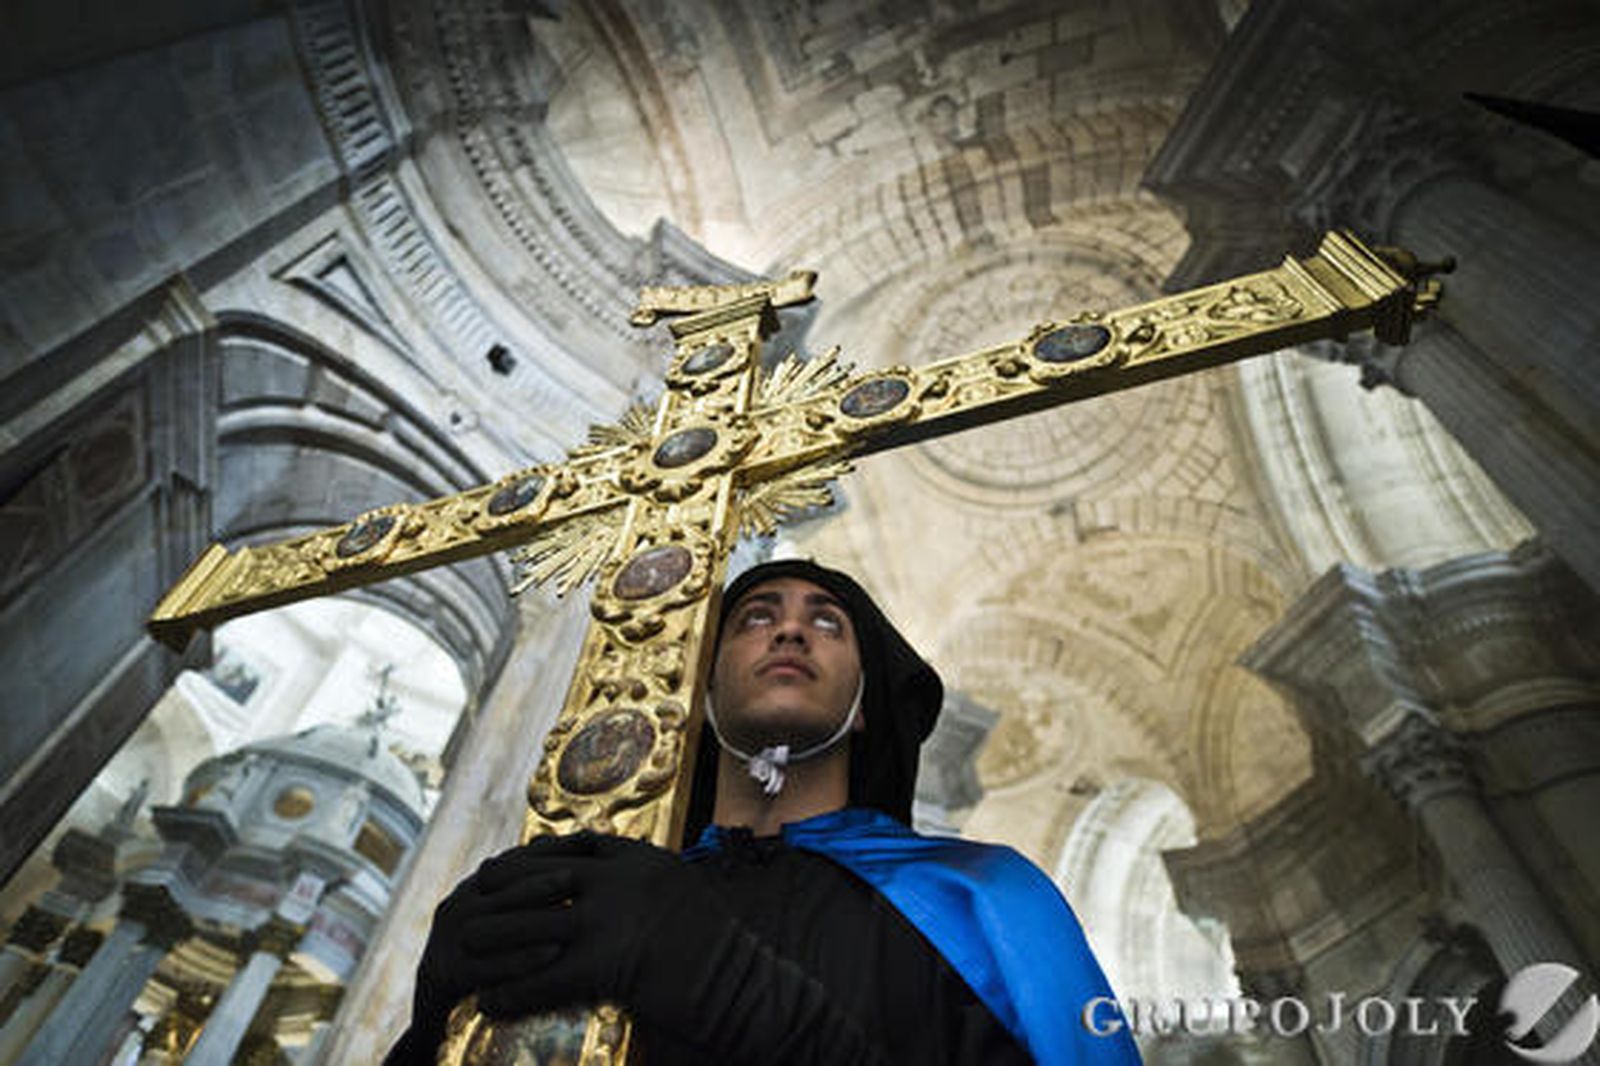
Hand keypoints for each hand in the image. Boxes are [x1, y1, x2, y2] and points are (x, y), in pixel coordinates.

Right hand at [406, 848, 574, 1039]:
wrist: (437, 1018)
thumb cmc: (487, 964)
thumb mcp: (508, 923)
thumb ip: (533, 893)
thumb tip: (583, 848)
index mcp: (473, 889)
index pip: (513, 860)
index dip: (549, 849)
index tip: (589, 840)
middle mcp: (456, 907)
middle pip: (498, 883)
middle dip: (540, 875)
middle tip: (577, 873)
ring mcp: (445, 940)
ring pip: (489, 920)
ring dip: (530, 912)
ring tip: (570, 906)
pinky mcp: (442, 975)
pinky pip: (483, 966)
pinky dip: (518, 960)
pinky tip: (551, 955)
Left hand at [465, 833, 722, 1025]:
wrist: (743, 987)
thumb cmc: (721, 950)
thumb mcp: (683, 894)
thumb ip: (646, 886)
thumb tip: (617, 889)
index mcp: (641, 859)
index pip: (576, 846)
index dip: (538, 854)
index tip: (514, 861)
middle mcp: (621, 881)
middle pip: (542, 875)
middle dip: (503, 884)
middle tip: (476, 890)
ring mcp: (612, 920)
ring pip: (532, 924)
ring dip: (492, 937)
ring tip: (464, 946)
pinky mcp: (606, 965)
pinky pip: (543, 978)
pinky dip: (512, 991)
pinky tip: (490, 1001)